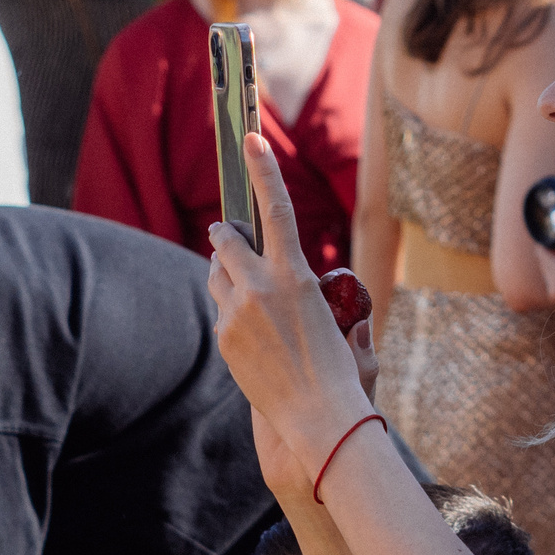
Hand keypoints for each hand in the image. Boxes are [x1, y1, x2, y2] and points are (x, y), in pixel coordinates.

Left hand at [207, 134, 375, 474]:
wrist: (317, 416)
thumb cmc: (337, 370)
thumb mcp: (332, 318)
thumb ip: (308, 291)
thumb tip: (298, 284)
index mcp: (297, 275)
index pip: (278, 209)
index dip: (264, 169)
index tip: (251, 138)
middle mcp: (261, 287)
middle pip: (226, 241)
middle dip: (226, 235)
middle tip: (227, 234)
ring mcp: (236, 312)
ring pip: (217, 275)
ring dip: (226, 274)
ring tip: (248, 293)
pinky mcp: (223, 336)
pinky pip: (220, 312)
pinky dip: (231, 314)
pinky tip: (252, 337)